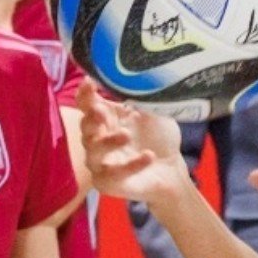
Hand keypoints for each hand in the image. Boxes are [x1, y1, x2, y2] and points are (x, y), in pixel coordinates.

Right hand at [77, 81, 187, 204]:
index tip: (89, 82)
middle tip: (101, 111)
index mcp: (106, 118)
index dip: (85, 94)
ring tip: (126, 135)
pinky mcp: (106, 182)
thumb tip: (129, 76)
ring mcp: (99, 161)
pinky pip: (111, 174)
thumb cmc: (158, 137)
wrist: (172, 169)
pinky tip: (148, 156)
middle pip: (85, 126)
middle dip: (91, 118)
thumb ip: (137, 96)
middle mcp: (97, 138)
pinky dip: (129, 165)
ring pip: (93, 151)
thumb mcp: (151, 112)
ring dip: (107, 141)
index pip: (87, 104)